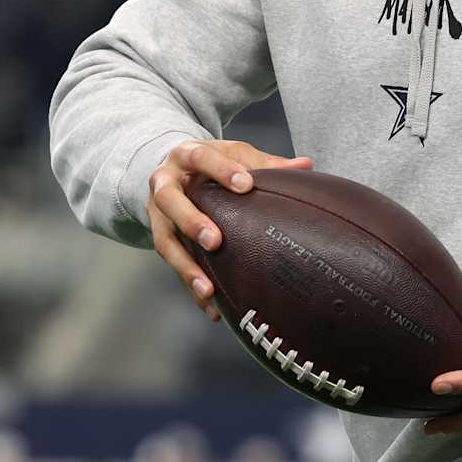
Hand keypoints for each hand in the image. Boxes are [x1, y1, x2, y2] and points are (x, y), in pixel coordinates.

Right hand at [147, 140, 314, 321]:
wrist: (171, 169)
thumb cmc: (209, 163)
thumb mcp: (233, 155)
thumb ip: (265, 162)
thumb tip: (304, 166)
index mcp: (186, 155)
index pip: (201, 158)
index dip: (221, 171)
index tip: (246, 184)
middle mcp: (164, 184)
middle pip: (170, 200)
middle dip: (191, 221)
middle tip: (215, 241)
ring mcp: (157, 214)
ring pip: (164, 240)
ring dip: (185, 266)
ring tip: (207, 289)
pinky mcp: (161, 239)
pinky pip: (173, 266)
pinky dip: (190, 287)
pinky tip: (211, 307)